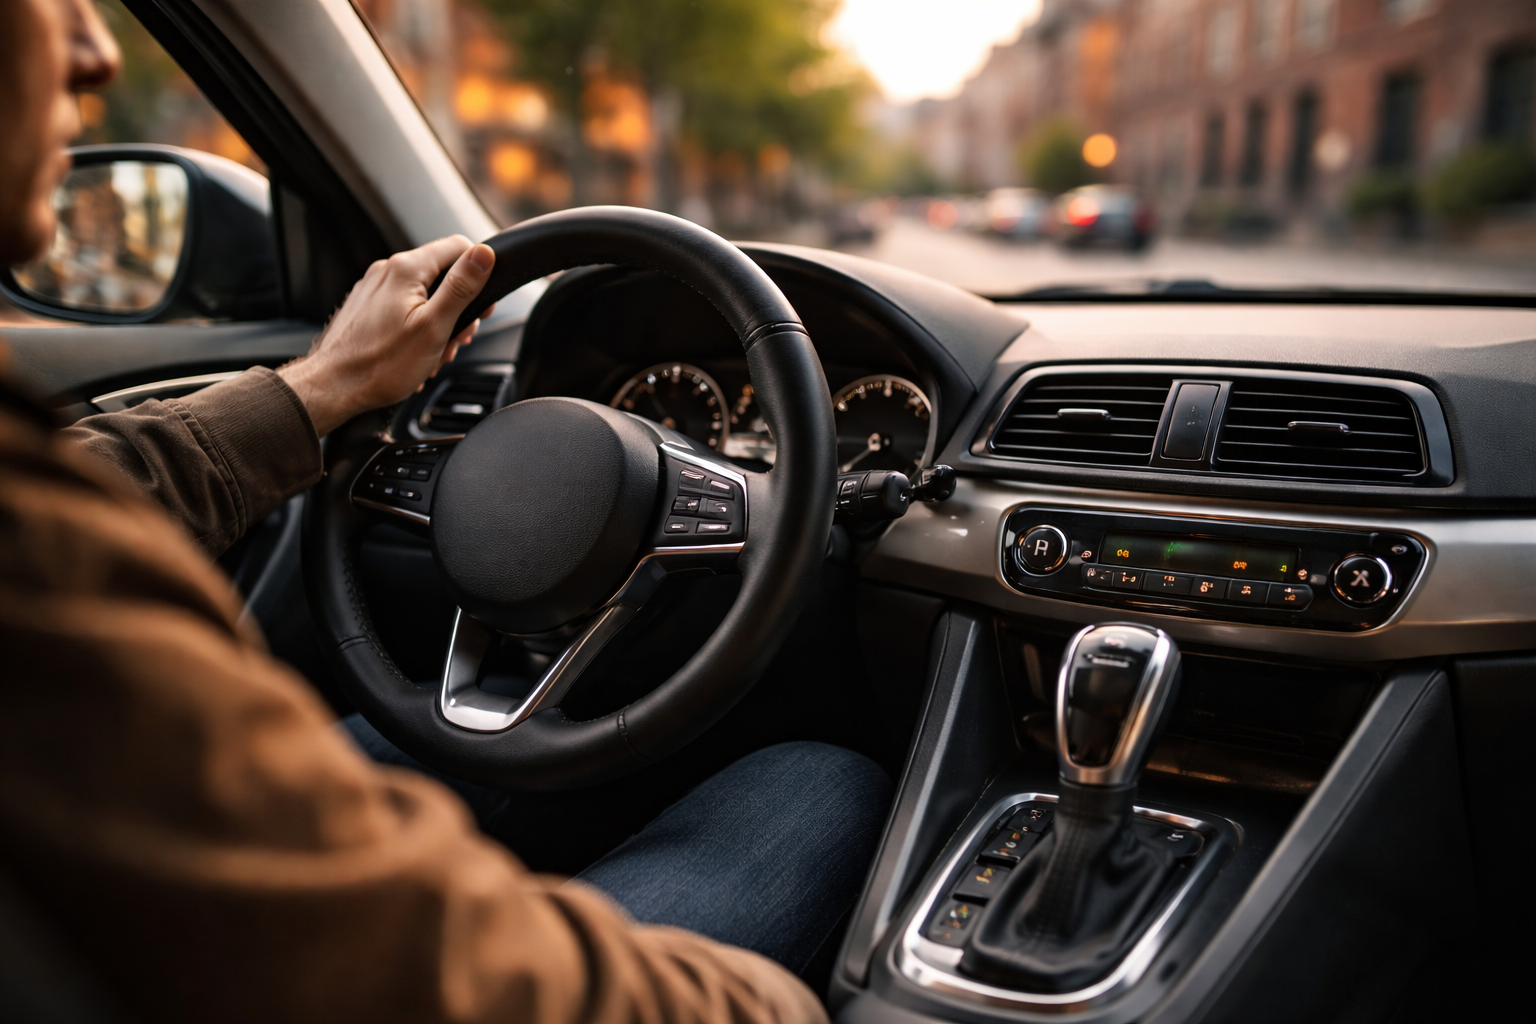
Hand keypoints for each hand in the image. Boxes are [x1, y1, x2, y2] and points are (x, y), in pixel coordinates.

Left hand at [277, 235, 495, 436]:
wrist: (333, 387)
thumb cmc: (380, 364)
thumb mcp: (434, 326)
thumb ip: (461, 287)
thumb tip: (484, 254)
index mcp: (406, 269)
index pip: (459, 247)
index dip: (479, 275)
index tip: (481, 306)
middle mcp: (387, 270)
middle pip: (441, 274)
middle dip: (458, 308)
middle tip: (457, 339)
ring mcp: (374, 288)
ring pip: (423, 294)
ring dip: (438, 323)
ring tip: (434, 352)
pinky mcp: (367, 306)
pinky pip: (403, 308)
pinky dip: (417, 327)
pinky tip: (416, 353)